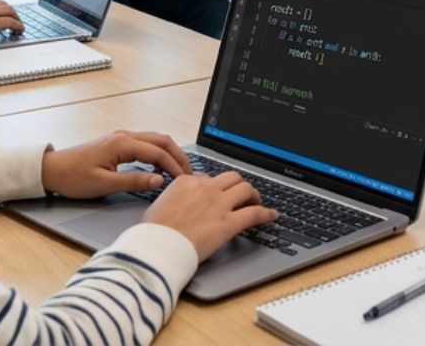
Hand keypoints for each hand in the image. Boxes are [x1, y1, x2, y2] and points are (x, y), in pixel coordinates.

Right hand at [0, 0, 22, 48]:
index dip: (0, 6)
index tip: (4, 11)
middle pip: (2, 4)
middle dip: (10, 11)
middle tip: (14, 17)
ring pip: (9, 11)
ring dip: (16, 18)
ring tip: (19, 24)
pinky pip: (9, 22)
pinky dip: (17, 25)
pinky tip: (19, 29)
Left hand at [41, 131, 192, 199]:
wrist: (52, 170)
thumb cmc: (74, 177)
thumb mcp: (104, 184)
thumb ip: (134, 181)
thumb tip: (158, 180)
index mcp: (122, 143)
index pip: (158, 152)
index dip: (174, 166)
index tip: (184, 179)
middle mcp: (124, 136)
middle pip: (161, 140)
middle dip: (178, 155)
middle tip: (188, 173)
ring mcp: (121, 137)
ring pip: (154, 140)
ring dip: (168, 153)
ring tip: (176, 171)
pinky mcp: (117, 143)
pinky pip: (145, 143)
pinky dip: (157, 153)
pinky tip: (156, 167)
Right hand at [143, 171, 277, 259]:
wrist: (157, 247)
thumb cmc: (152, 233)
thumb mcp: (157, 207)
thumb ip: (172, 200)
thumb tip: (175, 204)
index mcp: (186, 182)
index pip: (207, 178)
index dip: (215, 187)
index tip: (218, 194)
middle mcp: (205, 188)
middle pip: (231, 177)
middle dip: (238, 185)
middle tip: (242, 194)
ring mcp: (218, 204)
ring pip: (245, 188)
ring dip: (253, 194)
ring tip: (256, 201)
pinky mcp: (229, 223)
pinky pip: (254, 213)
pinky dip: (266, 213)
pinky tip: (271, 215)